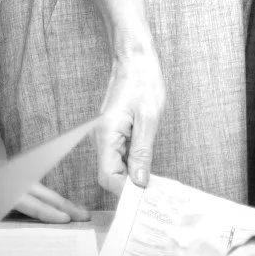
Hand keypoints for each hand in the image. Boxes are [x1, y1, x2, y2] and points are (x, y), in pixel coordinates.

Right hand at [96, 48, 166, 195]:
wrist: (134, 57)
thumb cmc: (142, 81)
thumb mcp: (149, 118)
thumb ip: (142, 152)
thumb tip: (139, 182)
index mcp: (106, 134)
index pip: (108, 176)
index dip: (125, 191)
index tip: (145, 198)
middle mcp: (101, 137)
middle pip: (109, 174)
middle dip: (128, 186)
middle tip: (153, 193)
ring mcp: (106, 134)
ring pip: (114, 165)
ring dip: (131, 175)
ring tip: (153, 182)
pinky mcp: (113, 130)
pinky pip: (118, 154)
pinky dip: (131, 163)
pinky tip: (146, 166)